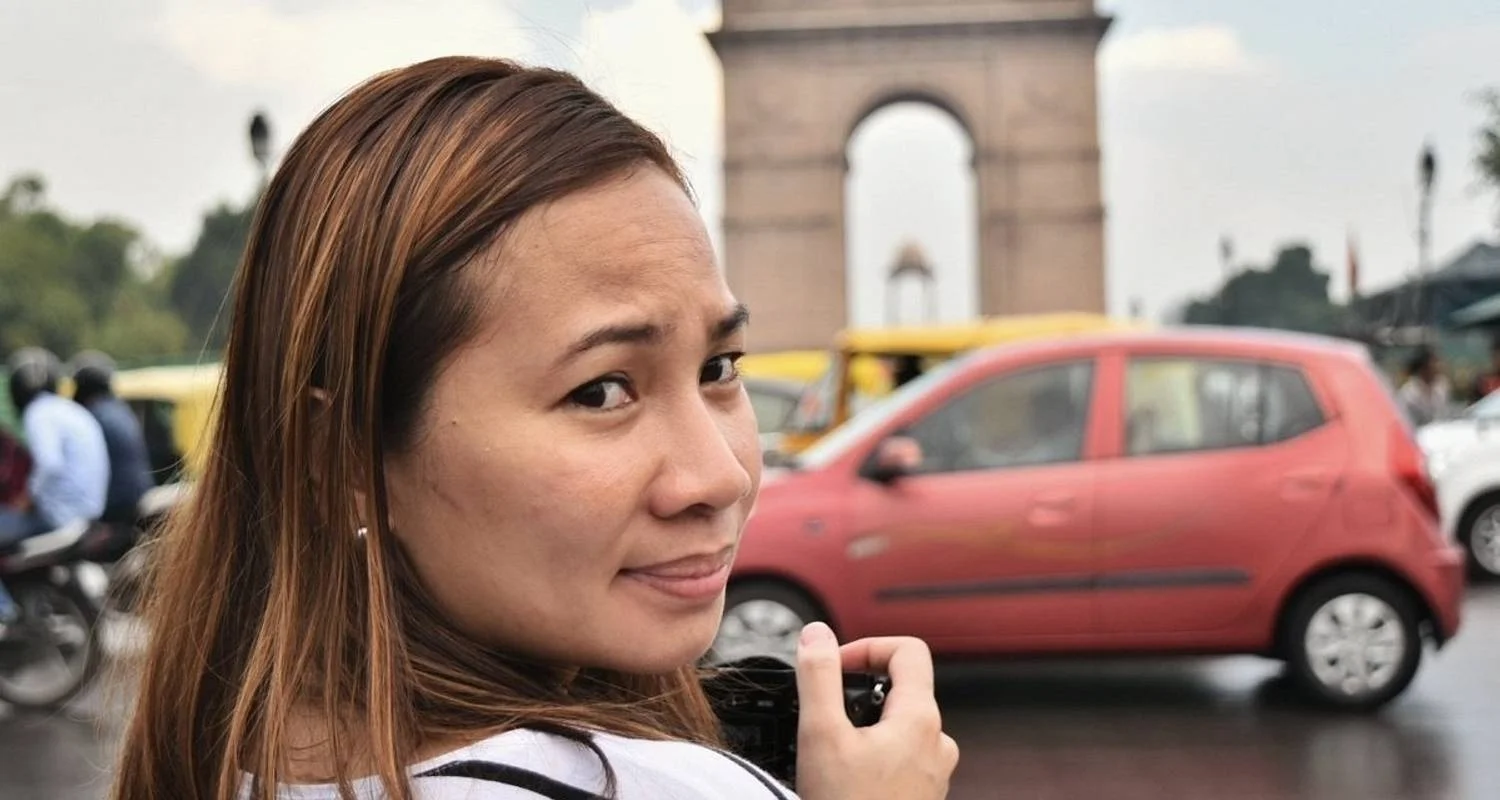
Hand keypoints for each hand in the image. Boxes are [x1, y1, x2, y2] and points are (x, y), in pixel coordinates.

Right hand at [793, 623, 957, 799]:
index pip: (908, 651)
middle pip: (903, 688)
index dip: (867, 646)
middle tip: (825, 712)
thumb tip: (817, 634)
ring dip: (867, 724)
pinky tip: (846, 779)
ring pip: (901, 725)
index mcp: (920, 719)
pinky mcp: (923, 796)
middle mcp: (937, 743)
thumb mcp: (821, 735)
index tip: (835, 667)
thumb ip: (818, 676)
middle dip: (860, 689)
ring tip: (833, 749)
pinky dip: (874, 754)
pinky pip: (902, 757)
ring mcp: (933, 773)